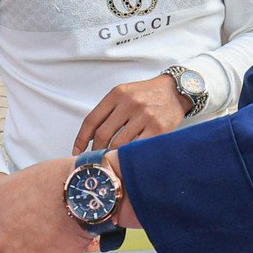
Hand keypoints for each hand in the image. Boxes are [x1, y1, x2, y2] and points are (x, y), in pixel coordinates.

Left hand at [74, 75, 189, 151]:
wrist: (176, 92)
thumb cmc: (147, 95)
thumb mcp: (125, 94)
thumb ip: (108, 111)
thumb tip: (90, 138)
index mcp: (117, 94)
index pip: (92, 120)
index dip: (81, 139)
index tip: (77, 151)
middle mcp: (130, 103)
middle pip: (103, 135)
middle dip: (95, 151)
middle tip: (95, 159)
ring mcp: (145, 116)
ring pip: (118, 144)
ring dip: (111, 155)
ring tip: (110, 161)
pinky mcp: (158, 129)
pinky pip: (137, 148)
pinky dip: (129, 156)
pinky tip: (126, 159)